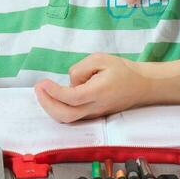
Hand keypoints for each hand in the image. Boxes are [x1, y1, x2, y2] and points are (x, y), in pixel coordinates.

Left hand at [33, 53, 153, 122]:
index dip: (54, 92)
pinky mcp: (93, 115)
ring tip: (42, 91)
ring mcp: (94, 114)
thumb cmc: (122, 70)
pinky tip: (52, 96)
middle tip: (38, 88)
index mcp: (98, 93)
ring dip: (51, 107)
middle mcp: (95, 107)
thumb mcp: (100, 59)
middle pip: (66, 115)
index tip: (43, 82)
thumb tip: (69, 82)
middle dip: (47, 104)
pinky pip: (73, 116)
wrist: (141, 85)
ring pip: (68, 119)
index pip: (71, 98)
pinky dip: (59, 108)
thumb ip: (80, 69)